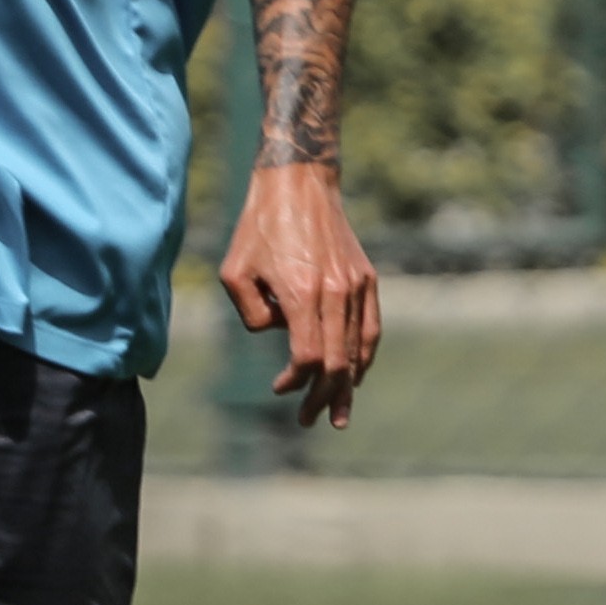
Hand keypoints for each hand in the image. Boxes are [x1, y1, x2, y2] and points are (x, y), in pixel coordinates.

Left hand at [219, 163, 380, 429]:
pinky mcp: (366, 278)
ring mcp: (356, 286)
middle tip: (311, 420)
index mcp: (301, 293)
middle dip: (323, 396)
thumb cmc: (257, 227)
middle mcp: (335, 293)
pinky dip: (364, 356)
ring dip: (349, 386)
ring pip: (359, 349)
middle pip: (338, 361)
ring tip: (340, 412)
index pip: (307, 356)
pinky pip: (371, 328)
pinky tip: (356, 376)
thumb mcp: (234, 273)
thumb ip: (251, 316)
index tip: (279, 388)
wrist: (299, 184)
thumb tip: (279, 334)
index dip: (295, 381)